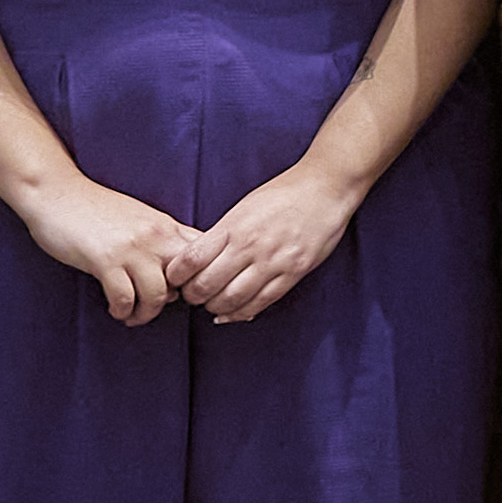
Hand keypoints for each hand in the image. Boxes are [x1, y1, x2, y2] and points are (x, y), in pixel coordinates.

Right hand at [22, 176, 197, 326]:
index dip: (203, 279)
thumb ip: (162, 241)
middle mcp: (156, 235)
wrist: (56, 191)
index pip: (205, 254)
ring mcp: (131, 248)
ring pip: (158, 295)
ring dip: (146, 313)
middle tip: (160, 308)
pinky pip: (125, 299)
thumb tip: (179, 277)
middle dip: (179, 301)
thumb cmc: (95, 209)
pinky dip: (122, 312)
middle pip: (189, 279)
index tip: (187, 294)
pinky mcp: (105, 260)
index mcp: (167, 225)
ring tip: (134, 315)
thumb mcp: (139, 219)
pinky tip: (116, 309)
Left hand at [180, 159, 359, 322]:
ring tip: (212, 305)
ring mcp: (273, 261)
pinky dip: (240, 313)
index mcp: (234, 226)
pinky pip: (260, 302)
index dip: (176, 276)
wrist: (326, 188)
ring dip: (215, 308)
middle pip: (207, 285)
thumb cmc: (283, 194)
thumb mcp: (244, 208)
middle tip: (192, 296)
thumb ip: (223, 233)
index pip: (191, 260)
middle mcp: (250, 246)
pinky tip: (231, 314)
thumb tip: (199, 261)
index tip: (175, 280)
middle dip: (193, 297)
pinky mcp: (293, 272)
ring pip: (231, 299)